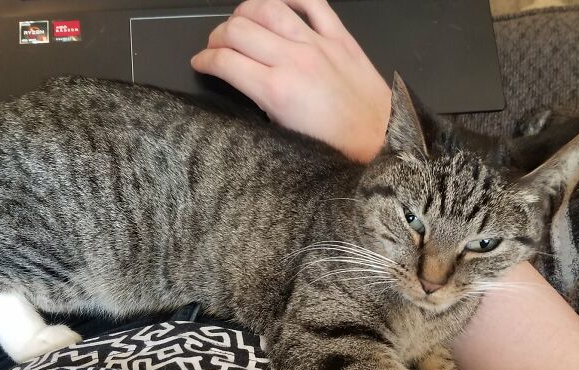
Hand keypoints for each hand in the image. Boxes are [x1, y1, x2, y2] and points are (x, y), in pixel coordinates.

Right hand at [191, 0, 390, 162]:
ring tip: (239, 22)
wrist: (378, 140)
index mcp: (276, 90)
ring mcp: (317, 43)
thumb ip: (259, 102)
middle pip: (238, 29)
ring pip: (268, 8)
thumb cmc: (335, 146)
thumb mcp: (284, 133)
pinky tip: (278, 2)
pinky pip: (312, 1)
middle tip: (216, 47)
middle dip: (217, 37)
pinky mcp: (340, 37)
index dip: (204, 60)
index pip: (224, 61)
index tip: (200, 62)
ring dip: (244, 12)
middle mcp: (293, 59)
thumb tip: (242, 82)